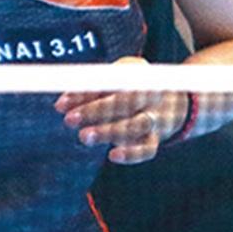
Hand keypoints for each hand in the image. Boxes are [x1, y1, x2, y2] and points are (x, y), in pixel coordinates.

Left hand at [55, 56, 188, 164]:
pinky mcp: (156, 139)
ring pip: (136, 125)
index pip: (109, 83)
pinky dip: (132, 154)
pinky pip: (148, 149)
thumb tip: (60, 106)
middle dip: (94, 110)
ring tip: (83, 136)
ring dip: (109, 131)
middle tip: (69, 119)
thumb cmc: (131, 87)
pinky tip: (112, 156)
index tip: (61, 104)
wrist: (172, 101)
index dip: (83, 94)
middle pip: (124, 101)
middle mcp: (149, 96)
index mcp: (137, 76)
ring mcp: (155, 118)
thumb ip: (87, 90)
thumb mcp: (114, 80)